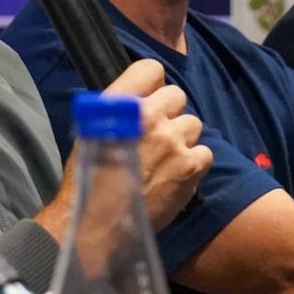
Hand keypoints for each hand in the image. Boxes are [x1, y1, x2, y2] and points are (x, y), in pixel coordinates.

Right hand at [106, 59, 212, 230]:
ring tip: (166, 160)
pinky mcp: (189, 166)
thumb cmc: (89, 179)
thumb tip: (143, 99)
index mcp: (119, 103)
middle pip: (177, 95)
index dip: (153, 85)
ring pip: (193, 124)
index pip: (151, 69)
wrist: (98, 225)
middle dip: (170, 114)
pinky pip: (204, 152)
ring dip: (183, 139)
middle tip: (157, 137)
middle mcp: (148, 115)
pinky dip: (193, 164)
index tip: (150, 100)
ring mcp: (172, 140)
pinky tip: (175, 176)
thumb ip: (119, 110)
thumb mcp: (91, 132)